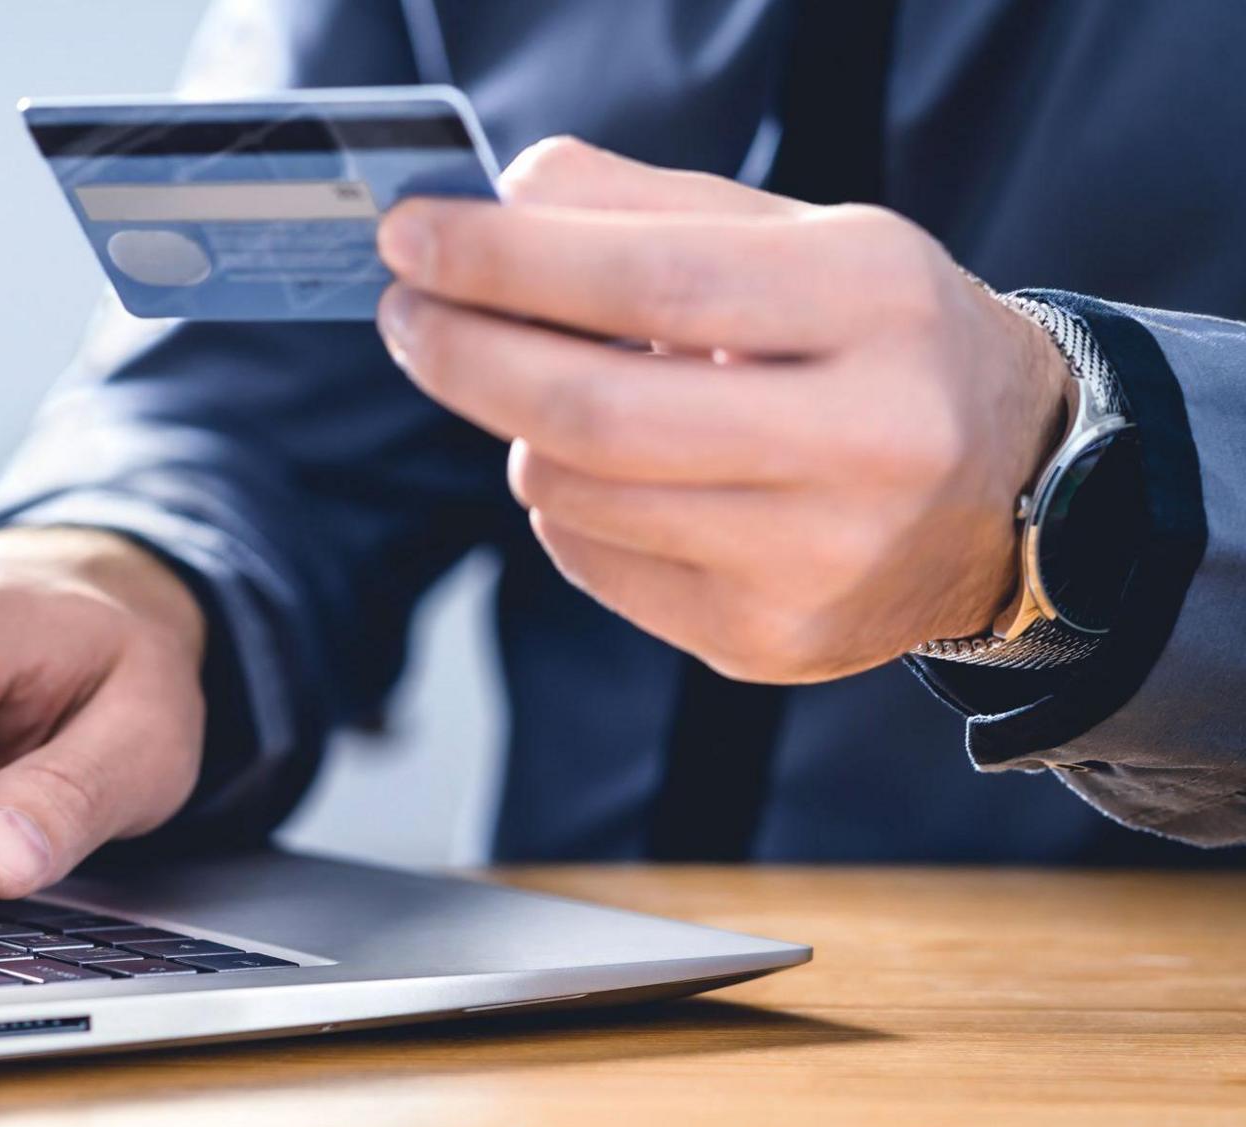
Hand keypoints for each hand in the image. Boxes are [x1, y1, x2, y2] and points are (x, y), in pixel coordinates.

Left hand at [375, 137, 1071, 682]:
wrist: (1011, 489)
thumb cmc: (879, 343)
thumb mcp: (800, 238)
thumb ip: (649, 206)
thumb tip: (503, 196)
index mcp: (875, 306)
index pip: (651, 281)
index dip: (506, 261)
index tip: (410, 235)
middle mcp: (865, 442)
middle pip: (595, 411)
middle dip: (466, 355)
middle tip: (405, 314)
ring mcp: (817, 561)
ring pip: (575, 493)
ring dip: (521, 431)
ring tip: (551, 389)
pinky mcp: (767, 641)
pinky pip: (593, 563)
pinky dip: (565, 506)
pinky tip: (614, 473)